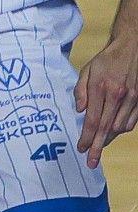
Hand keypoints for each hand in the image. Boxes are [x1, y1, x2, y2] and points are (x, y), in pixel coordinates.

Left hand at [77, 33, 137, 163]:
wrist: (132, 49)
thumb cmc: (106, 60)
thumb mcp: (87, 70)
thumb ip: (81, 91)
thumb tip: (79, 111)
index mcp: (102, 89)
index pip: (93, 120)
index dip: (87, 137)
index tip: (81, 148)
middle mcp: (118, 96)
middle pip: (106, 128)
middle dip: (98, 147)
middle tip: (91, 161)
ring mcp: (132, 100)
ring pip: (120, 128)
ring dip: (109, 139)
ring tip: (99, 146)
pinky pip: (131, 122)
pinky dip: (121, 130)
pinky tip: (112, 132)